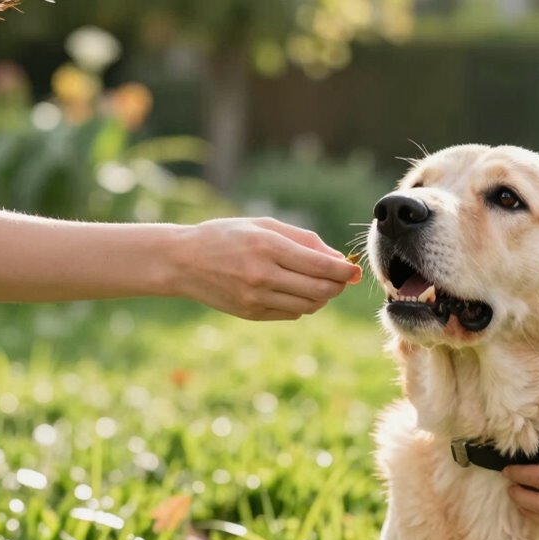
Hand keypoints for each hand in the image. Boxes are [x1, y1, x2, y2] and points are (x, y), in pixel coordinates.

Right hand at [169, 217, 361, 320]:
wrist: (183, 261)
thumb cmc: (227, 236)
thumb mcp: (264, 226)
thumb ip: (304, 240)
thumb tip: (338, 258)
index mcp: (267, 247)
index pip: (320, 265)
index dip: (344, 270)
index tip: (355, 270)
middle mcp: (263, 275)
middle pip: (320, 289)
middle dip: (338, 285)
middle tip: (343, 278)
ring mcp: (256, 298)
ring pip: (309, 305)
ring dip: (324, 296)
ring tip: (321, 283)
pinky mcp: (251, 313)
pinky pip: (292, 313)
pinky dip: (304, 304)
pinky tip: (297, 291)